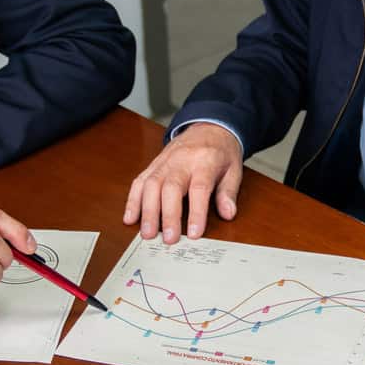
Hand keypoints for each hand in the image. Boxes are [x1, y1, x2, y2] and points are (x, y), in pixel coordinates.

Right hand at [123, 123, 242, 243]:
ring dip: (147, 211)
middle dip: (167, 215)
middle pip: (170, 188)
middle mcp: (181, 161)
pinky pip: (140, 181)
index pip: (199, 188)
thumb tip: (228, 213)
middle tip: (167, 238)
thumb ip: (229, 192)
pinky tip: (130, 218)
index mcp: (205, 161)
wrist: (208, 126)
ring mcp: (164, 162)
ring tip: (147, 234)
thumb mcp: (234, 169)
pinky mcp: (153, 164)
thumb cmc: (220, 151)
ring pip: (151, 185)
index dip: (196, 212)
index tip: (194, 233)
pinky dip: (133, 200)